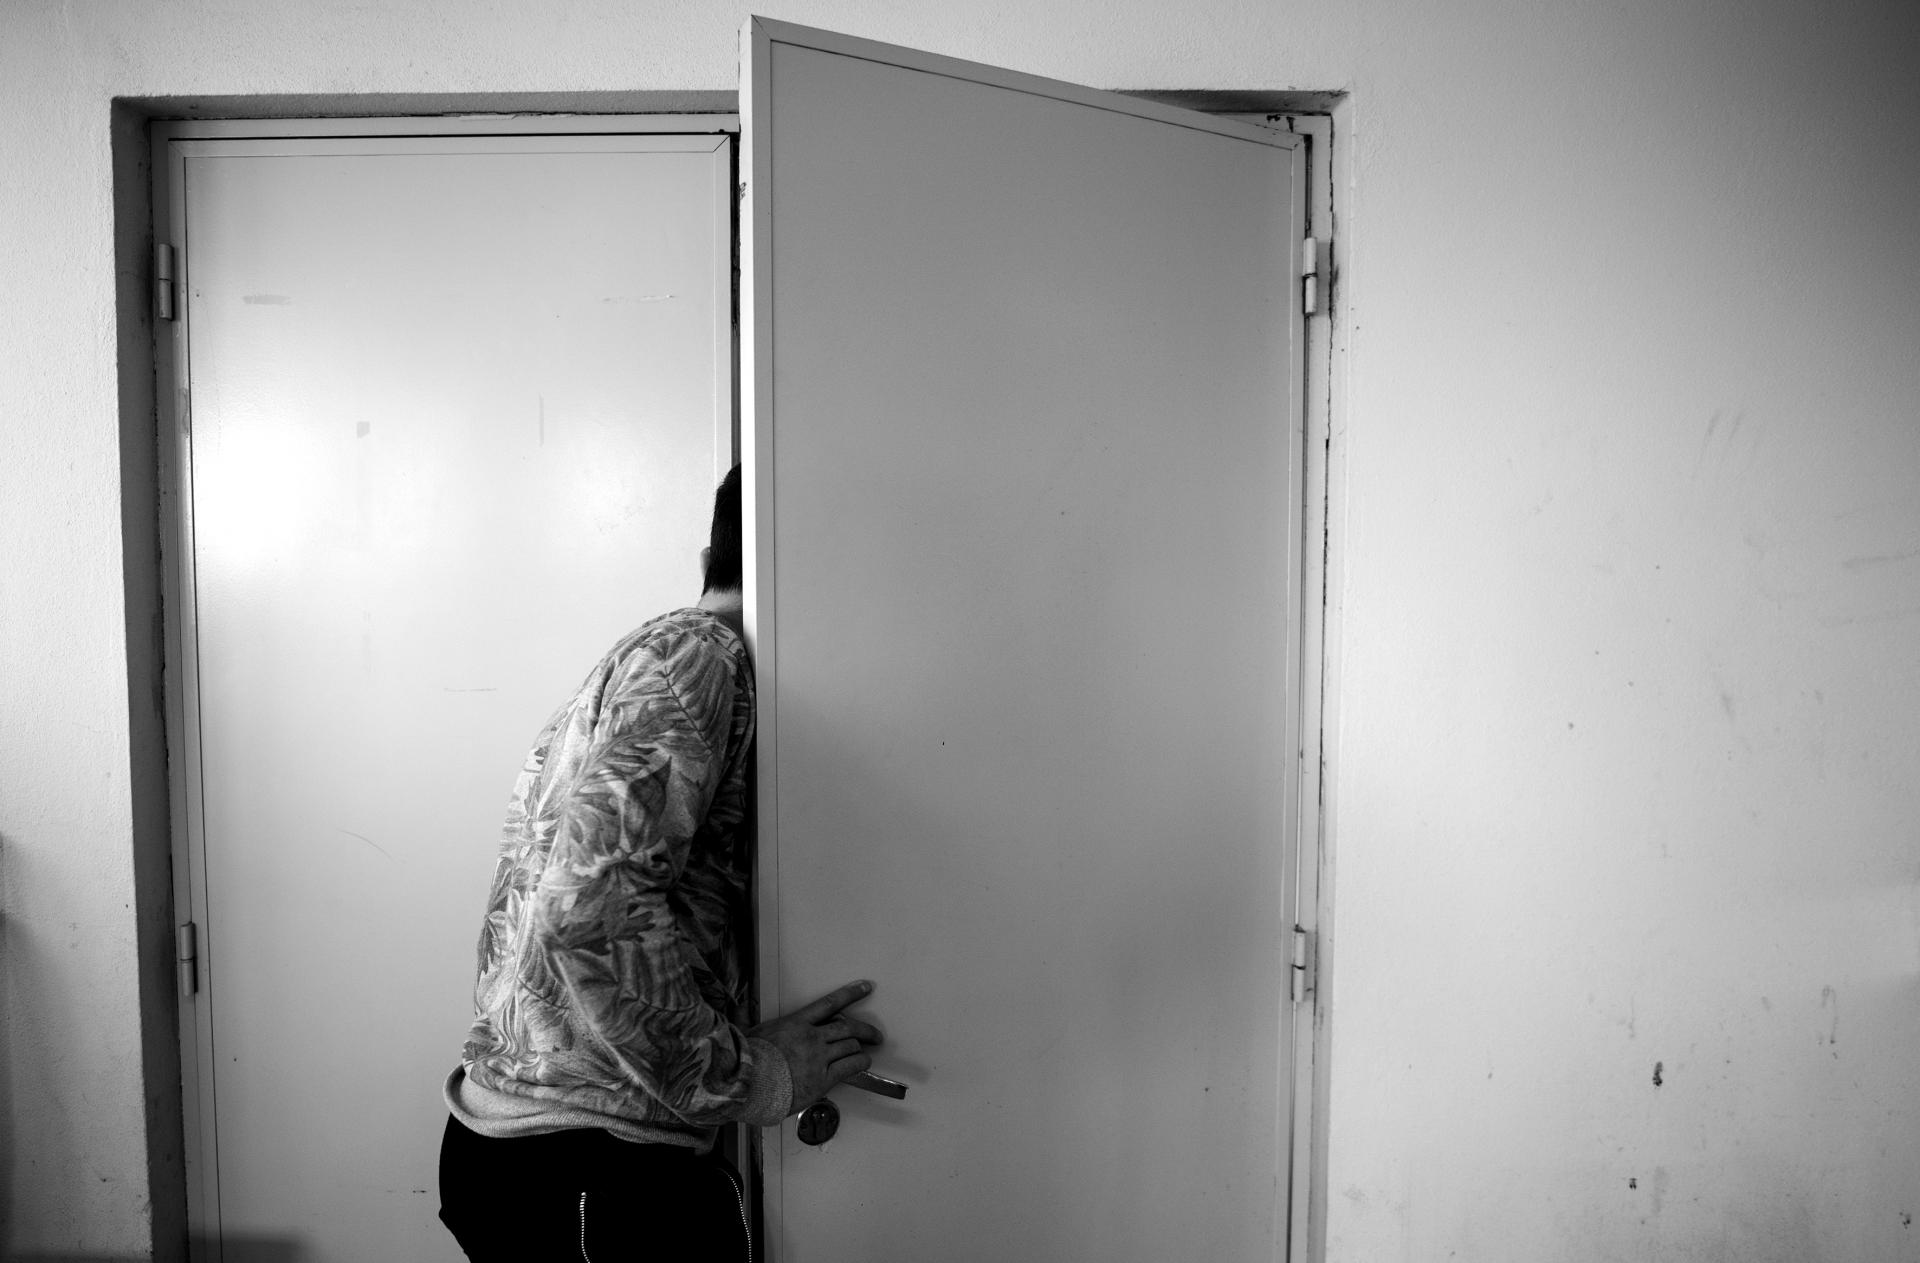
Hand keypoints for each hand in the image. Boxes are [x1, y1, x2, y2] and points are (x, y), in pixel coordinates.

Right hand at [750, 979, 883, 1110]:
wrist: (747, 1082)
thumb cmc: (748, 1060)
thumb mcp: (754, 1032)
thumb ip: (765, 1025)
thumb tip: (755, 1017)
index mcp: (796, 1023)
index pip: (830, 1003)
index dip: (851, 994)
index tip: (866, 987)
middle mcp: (812, 1037)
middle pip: (848, 1027)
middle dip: (865, 1030)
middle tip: (875, 1034)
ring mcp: (819, 1057)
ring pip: (851, 1046)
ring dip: (861, 1049)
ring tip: (867, 1052)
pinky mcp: (823, 1079)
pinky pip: (850, 1067)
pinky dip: (860, 1064)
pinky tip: (863, 1063)